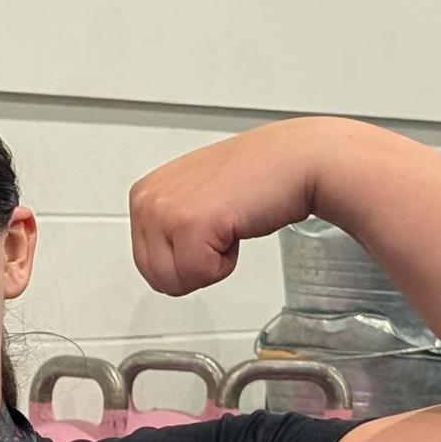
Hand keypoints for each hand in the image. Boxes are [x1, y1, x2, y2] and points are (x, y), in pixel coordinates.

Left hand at [127, 119, 341, 296]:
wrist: (296, 161)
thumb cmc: (256, 179)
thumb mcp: (193, 199)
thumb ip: (168, 227)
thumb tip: (158, 265)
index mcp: (144, 194)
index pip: (146, 263)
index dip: (187, 258)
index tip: (210, 227)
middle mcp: (147, 200)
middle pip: (157, 277)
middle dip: (195, 267)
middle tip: (220, 231)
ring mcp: (164, 211)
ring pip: (175, 281)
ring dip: (210, 266)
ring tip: (226, 228)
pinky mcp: (189, 223)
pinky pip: (200, 275)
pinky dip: (225, 264)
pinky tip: (235, 228)